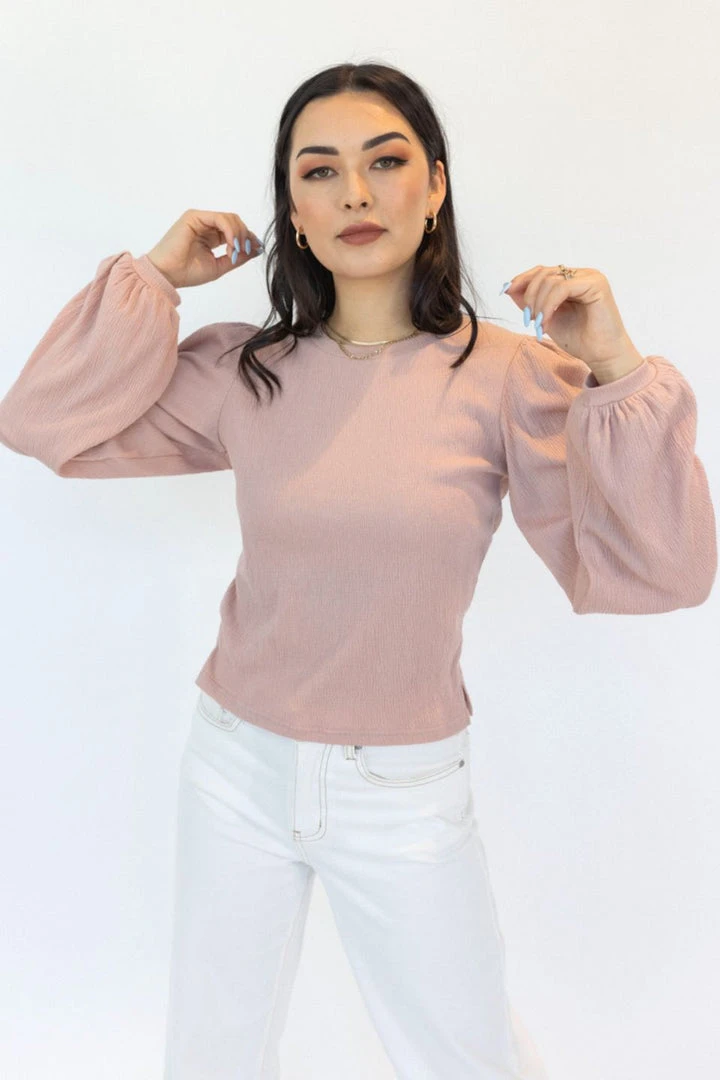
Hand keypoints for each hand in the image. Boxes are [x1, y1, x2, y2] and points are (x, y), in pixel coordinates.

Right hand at [146, 208, 263, 288]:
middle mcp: (206, 225)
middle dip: (246, 236)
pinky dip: (230, 232)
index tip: (258, 248)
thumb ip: (237, 257)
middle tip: (247, 251)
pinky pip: (220, 218)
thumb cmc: (187, 273)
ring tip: (235, 252)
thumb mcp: (219, 266)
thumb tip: (256, 249)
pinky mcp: (194, 216)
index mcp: (211, 236)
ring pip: (230, 218)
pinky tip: (230, 246)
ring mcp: (200, 219)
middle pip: (236, 222)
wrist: (167, 275)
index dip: (249, 237)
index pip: (236, 230)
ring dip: (239, 235)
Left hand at [501, 265, 641, 376]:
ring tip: (539, 325)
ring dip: (538, 304)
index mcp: (572, 280)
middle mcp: (582, 274)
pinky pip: (562, 287)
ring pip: (551, 280)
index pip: (542, 271)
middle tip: (529, 320)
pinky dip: (548, 305)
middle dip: (529, 295)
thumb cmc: (579, 340)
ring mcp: (590, 277)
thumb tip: (509, 287)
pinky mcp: (596, 284)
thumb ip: (530, 302)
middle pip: (544, 273)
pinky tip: (546, 322)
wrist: (602, 356)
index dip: (523, 279)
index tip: (506, 291)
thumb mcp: (546, 318)